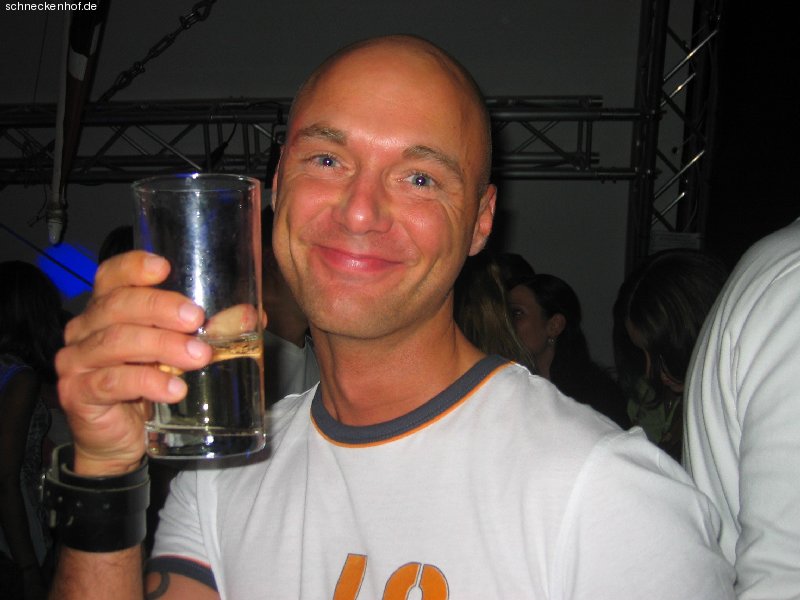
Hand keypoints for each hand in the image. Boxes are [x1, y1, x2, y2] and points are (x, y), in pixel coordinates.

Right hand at [55, 251, 212, 475]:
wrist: (122, 439)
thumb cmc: (150, 384)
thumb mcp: (178, 353)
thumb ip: (209, 331)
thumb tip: (253, 315)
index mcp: (107, 308)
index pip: (111, 275)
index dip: (133, 267)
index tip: (164, 268)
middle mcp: (86, 328)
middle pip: (118, 305)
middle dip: (160, 308)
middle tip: (197, 319)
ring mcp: (78, 360)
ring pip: (117, 342)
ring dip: (162, 345)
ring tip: (198, 356)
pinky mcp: (80, 393)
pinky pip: (113, 382)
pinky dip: (148, 383)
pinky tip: (175, 389)